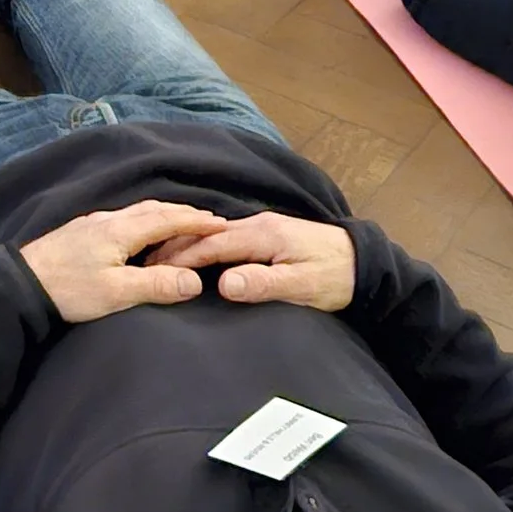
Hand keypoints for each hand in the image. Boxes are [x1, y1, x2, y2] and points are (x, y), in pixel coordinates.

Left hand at [18, 200, 230, 323]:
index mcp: (120, 231)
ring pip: (136, 211)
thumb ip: (156, 285)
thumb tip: (195, 280)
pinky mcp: (81, 232)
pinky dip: (143, 220)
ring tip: (180, 223)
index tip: (220, 223)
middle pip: (153, 209)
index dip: (196, 220)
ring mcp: (92, 223)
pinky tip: (140, 233)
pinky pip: (123, 218)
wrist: (20, 284)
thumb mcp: (116, 293)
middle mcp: (108, 220)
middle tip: (208, 219)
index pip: (167, 219)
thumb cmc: (68, 290)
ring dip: (163, 215)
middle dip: (183, 213)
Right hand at [153, 210, 355, 311]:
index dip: (183, 256)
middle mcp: (260, 224)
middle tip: (147, 262)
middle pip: (209, 234)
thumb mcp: (302, 287)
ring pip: (217, 233)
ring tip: (163, 258)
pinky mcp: (269, 233)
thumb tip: (224, 284)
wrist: (365, 263)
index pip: (213, 244)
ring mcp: (264, 226)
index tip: (156, 269)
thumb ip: (264, 283)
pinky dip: (206, 244)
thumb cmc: (336, 278)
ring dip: (190, 244)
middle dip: (177, 246)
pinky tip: (197, 254)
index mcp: (264, 235)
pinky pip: (228, 236)